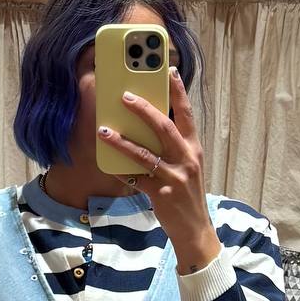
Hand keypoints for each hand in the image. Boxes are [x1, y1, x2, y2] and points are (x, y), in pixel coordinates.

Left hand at [101, 69, 219, 272]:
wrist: (195, 229)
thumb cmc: (187, 193)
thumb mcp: (188, 166)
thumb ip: (173, 146)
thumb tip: (148, 124)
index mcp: (193, 148)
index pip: (187, 114)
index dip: (178, 92)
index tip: (169, 71)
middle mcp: (187, 159)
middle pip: (164, 127)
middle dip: (143, 109)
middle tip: (125, 96)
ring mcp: (174, 177)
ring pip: (144, 153)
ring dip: (121, 141)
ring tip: (103, 130)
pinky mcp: (161, 194)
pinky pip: (135, 179)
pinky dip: (120, 170)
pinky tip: (107, 163)